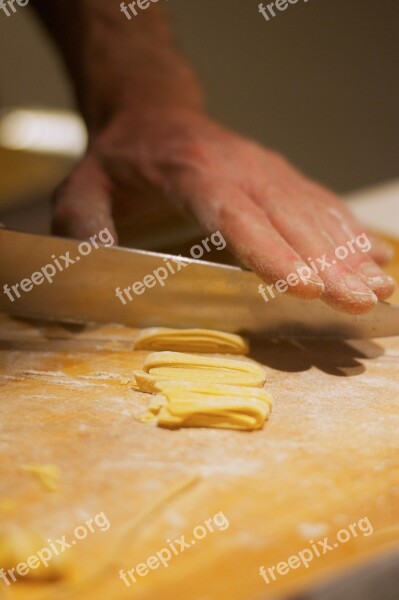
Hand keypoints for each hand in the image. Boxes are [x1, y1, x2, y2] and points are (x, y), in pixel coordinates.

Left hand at [52, 109, 394, 313]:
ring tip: (377, 289)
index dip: (271, 252)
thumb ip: (82, 223)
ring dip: (348, 253)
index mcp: (190, 171)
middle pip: (288, 219)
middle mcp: (239, 168)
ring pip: (314, 212)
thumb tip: (90, 266)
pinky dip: (348, 232)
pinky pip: (320, 203)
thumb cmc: (122, 159)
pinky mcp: (280, 177)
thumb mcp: (83, 186)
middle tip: (357, 303)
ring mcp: (266, 170)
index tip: (304, 286)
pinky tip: (373, 258)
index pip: (235, 216)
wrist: (156, 113)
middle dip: (327, 264)